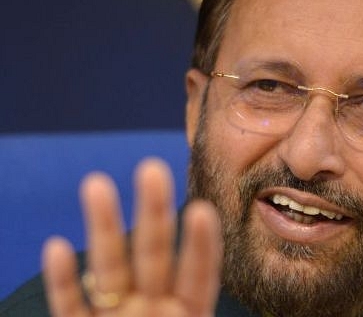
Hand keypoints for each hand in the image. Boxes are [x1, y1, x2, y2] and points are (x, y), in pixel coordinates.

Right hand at [42, 158, 222, 316]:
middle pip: (153, 253)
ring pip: (109, 268)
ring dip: (103, 228)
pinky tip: (55, 247)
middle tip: (153, 167)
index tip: (202, 209)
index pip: (198, 274)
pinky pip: (69, 307)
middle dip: (153, 212)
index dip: (200, 245)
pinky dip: (62, 281)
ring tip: (96, 182)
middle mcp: (151, 308)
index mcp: (187, 313)